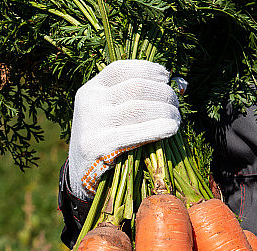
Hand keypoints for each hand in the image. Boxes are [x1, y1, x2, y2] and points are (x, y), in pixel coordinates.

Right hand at [67, 59, 180, 199]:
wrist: (80, 175)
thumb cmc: (103, 141)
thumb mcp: (107, 113)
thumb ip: (132, 98)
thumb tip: (177, 83)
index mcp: (90, 90)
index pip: (122, 69)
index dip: (149, 70)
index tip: (165, 78)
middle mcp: (89, 103)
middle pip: (135, 87)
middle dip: (163, 93)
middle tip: (175, 104)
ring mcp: (92, 124)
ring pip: (138, 108)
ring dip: (165, 111)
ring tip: (175, 118)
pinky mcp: (98, 146)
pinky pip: (135, 133)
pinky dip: (158, 128)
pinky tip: (171, 128)